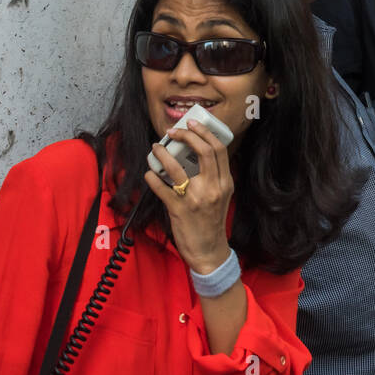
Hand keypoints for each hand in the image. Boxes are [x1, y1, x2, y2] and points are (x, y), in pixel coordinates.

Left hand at [144, 119, 233, 272]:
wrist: (209, 251)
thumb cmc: (212, 222)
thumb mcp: (221, 196)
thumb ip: (213, 177)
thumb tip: (194, 155)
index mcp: (225, 183)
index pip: (219, 149)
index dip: (204, 132)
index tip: (192, 124)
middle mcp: (213, 188)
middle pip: (204, 151)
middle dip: (187, 135)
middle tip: (173, 131)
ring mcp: (196, 199)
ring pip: (178, 167)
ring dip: (163, 154)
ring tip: (156, 148)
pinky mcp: (179, 209)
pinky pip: (162, 188)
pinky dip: (152, 178)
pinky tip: (149, 174)